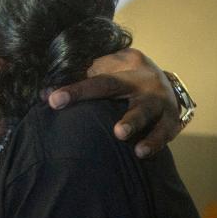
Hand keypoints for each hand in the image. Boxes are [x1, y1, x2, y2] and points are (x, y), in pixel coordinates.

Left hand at [46, 47, 179, 157]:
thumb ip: (78, 81)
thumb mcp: (107, 71)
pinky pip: (165, 131)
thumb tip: (43, 94)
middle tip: (110, 127)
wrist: (167, 83)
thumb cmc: (124, 79)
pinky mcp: (172, 118)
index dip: (74, 89)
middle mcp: (142, 79)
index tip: (52, 100)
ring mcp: (160, 99)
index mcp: (124, 64)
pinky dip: (154, 142)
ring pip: (147, 111)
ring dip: (135, 124)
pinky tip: (142, 153)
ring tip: (125, 138)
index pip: (95, 77)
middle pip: (119, 88)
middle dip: (99, 97)